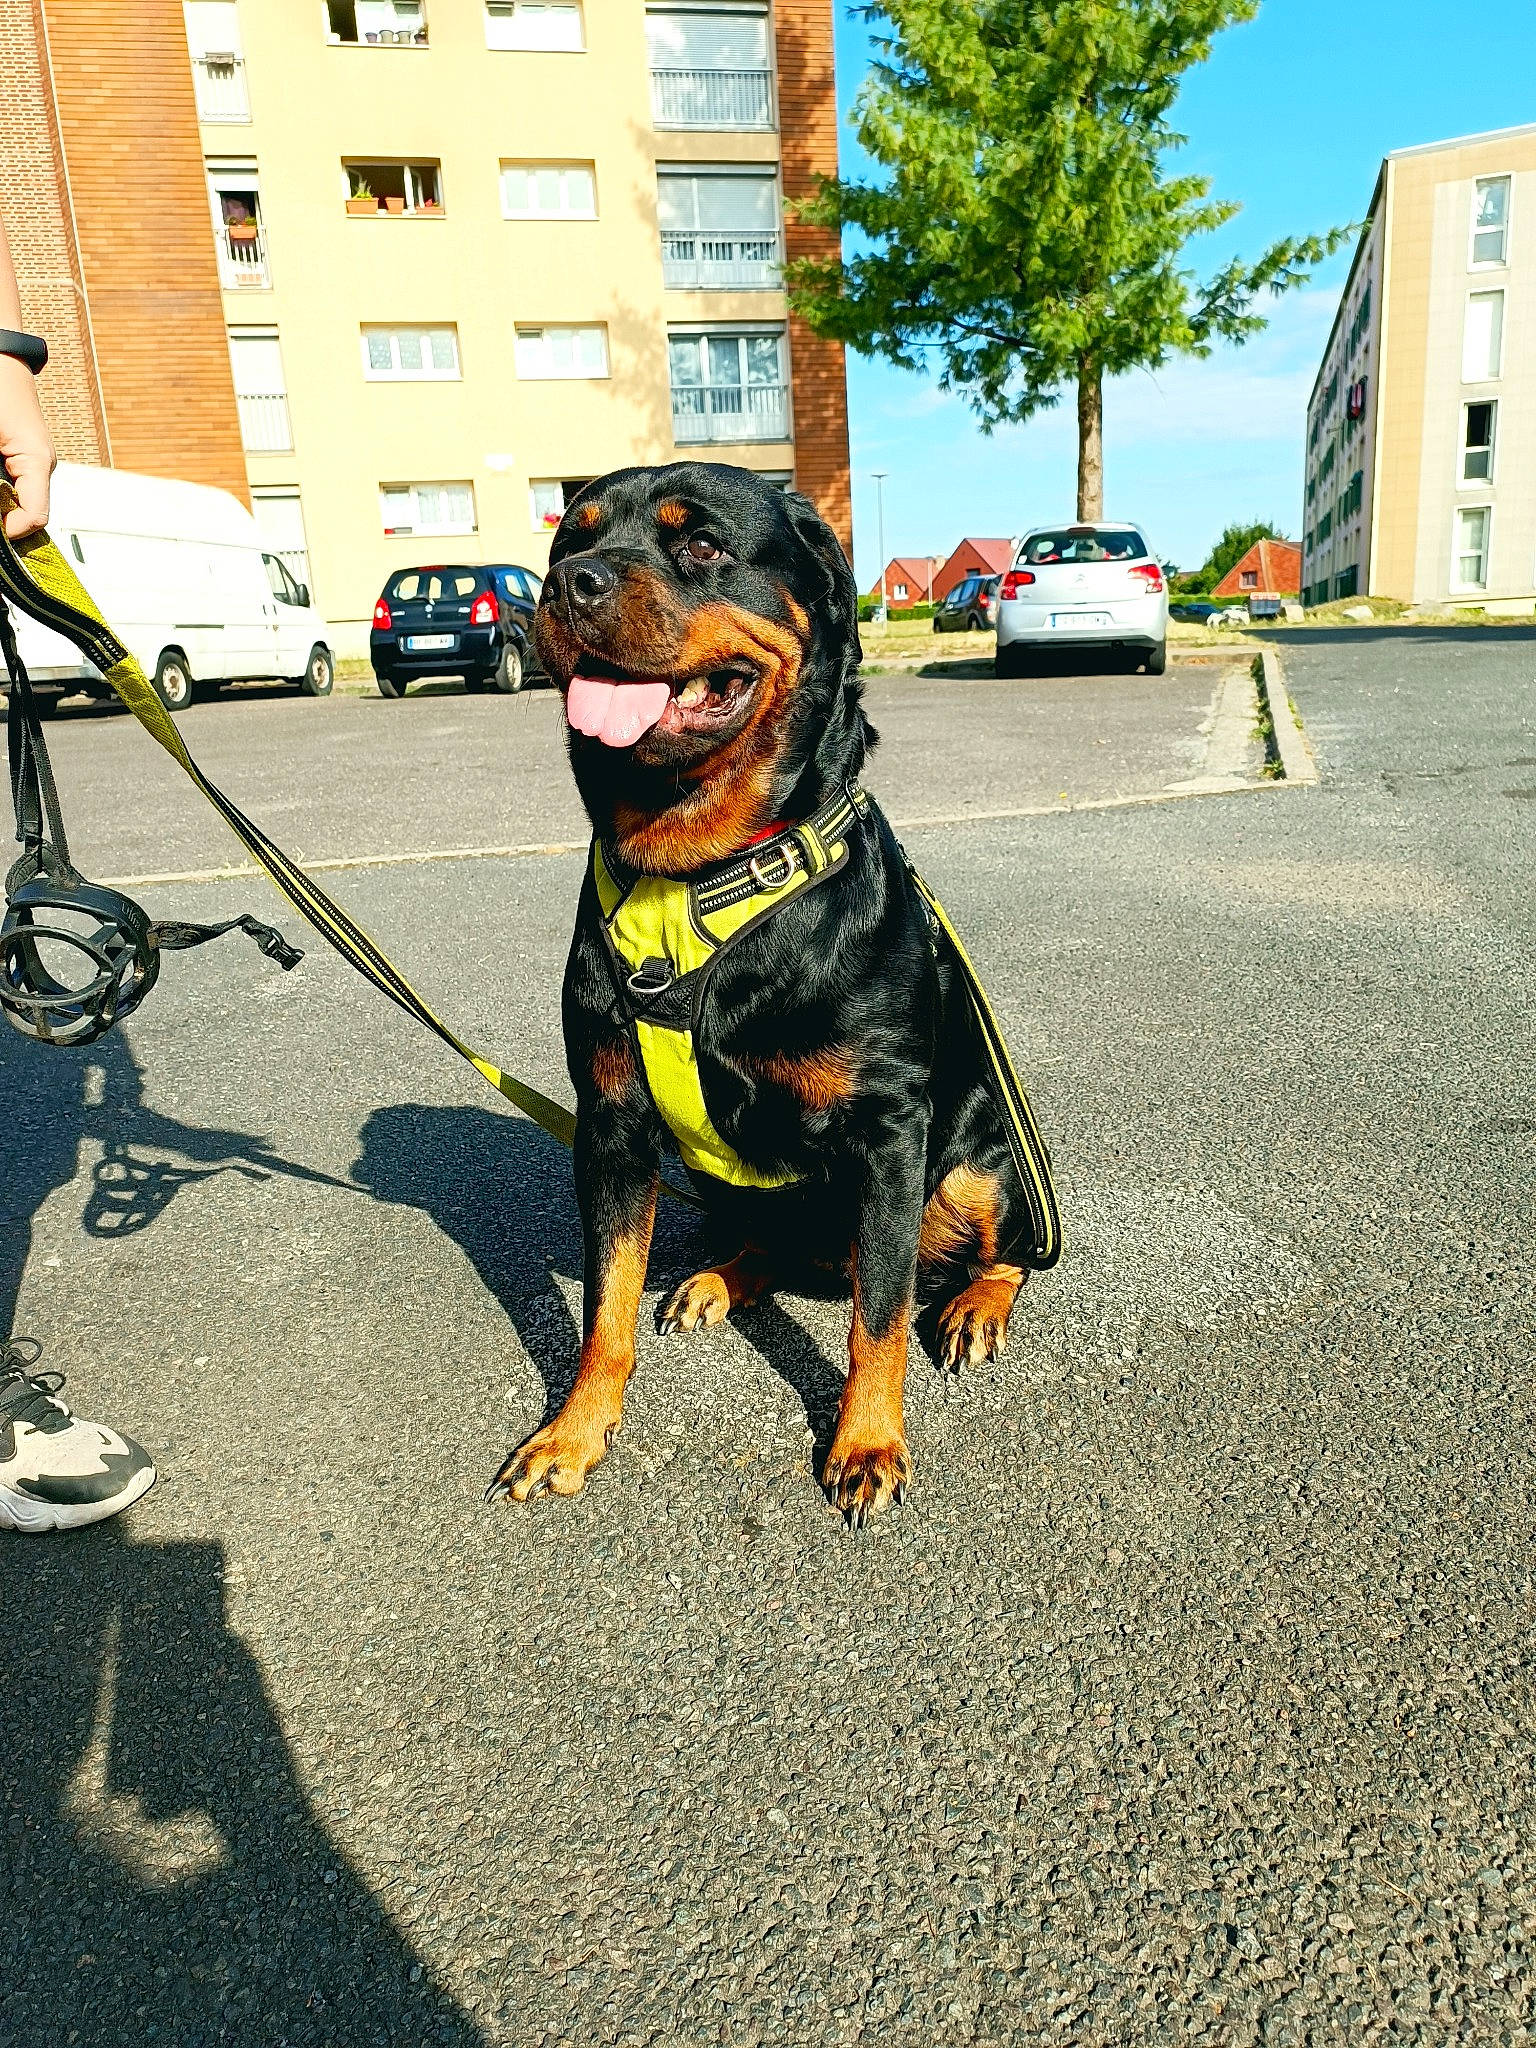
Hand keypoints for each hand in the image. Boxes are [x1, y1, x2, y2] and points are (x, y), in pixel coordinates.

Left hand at [0, 353, 55, 537]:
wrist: (0, 353)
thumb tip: (1, 515)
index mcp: (37, 461)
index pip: (35, 517)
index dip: (11, 532)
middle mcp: (41, 464)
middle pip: (26, 511)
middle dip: (5, 517)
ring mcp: (34, 459)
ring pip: (19, 498)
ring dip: (3, 502)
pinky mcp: (22, 453)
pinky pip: (16, 483)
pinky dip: (2, 490)